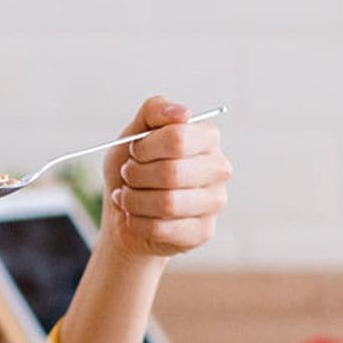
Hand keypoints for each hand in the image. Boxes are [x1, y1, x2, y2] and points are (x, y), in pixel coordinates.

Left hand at [100, 96, 230, 259]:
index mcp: (207, 138)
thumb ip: (155, 111)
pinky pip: (162, 229)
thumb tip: (183, 112)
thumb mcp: (135, 133)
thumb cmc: (134, 167)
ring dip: (133, 200)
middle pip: (171, 173)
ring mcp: (215, 202)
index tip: (134, 152)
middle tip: (127, 176)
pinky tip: (135, 217)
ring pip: (167, 204)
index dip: (144, 147)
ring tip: (127, 197)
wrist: (124, 209)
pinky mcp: (203, 231)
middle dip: (136, 175)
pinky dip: (137, 223)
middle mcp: (218, 168)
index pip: (176, 138)